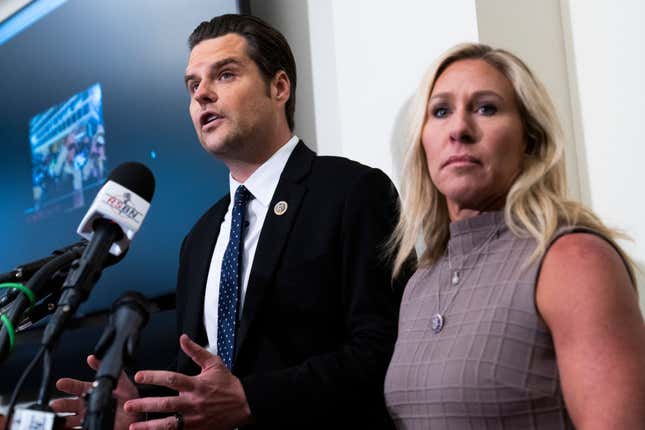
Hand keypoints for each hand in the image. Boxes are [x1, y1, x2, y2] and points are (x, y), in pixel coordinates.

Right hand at [50, 355, 140, 429]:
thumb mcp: (121, 381)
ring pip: (71, 419)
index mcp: (94, 392)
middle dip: (62, 404)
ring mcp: (89, 418)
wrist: (137, 416)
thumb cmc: (129, 398)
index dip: (69, 385)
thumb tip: (92, 358)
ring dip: (64, 420)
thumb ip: (107, 369)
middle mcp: (88, 405)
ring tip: (58, 421)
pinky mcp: (91, 427)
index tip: (60, 383)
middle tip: (55, 404)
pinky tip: (65, 429)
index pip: (78, 387)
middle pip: (71, 405)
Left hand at [123, 334, 252, 429]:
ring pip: (169, 424)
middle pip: (166, 404)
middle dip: (145, 405)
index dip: (154, 377)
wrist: (245, 404)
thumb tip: (183, 338)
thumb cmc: (228, 384)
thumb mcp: (214, 363)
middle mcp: (194, 403)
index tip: (140, 376)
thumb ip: (196, 351)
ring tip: (133, 426)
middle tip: (129, 405)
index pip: (172, 379)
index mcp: (197, 385)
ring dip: (150, 426)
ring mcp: (195, 419)